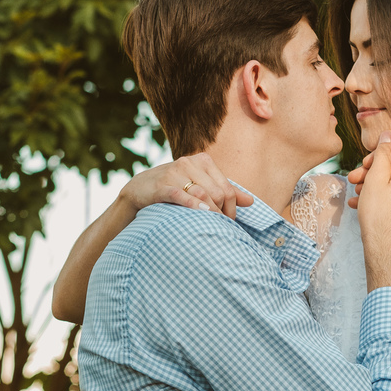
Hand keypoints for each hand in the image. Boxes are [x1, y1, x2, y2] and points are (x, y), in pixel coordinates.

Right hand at [118, 153, 252, 218]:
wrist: (139, 189)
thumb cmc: (173, 188)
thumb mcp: (199, 186)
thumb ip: (224, 192)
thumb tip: (251, 201)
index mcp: (202, 161)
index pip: (226, 187)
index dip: (231, 207)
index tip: (229, 223)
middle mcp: (188, 162)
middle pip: (216, 191)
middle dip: (222, 213)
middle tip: (221, 229)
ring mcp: (173, 172)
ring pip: (201, 193)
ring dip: (211, 213)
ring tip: (214, 227)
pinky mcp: (160, 185)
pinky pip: (180, 195)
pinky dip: (192, 205)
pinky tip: (200, 215)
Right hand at [346, 131, 390, 291]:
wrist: (386, 249)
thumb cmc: (379, 215)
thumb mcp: (376, 178)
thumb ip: (384, 153)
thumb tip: (389, 134)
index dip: (379, 154)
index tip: (365, 164)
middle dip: (372, 170)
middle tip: (355, 178)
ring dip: (373, 184)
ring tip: (356, 193)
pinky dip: (381, 196)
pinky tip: (361, 203)